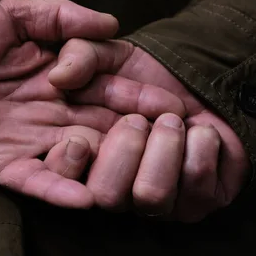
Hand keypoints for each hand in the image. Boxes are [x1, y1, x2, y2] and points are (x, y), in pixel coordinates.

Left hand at [0, 0, 184, 208]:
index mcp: (61, 81)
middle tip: (168, 146)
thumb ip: (62, 17)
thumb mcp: (15, 16)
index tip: (175, 106)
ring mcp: (30, 141)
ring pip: (77, 159)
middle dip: (134, 137)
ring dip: (102, 165)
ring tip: (124, 166)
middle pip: (102, 129)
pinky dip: (60, 191)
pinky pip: (36, 182)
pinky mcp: (3, 165)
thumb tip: (113, 24)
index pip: (110, 92)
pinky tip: (86, 200)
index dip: (140, 99)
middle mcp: (53, 114)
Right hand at [49, 39, 249, 221]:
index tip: (78, 144)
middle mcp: (114, 186)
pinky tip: (201, 132)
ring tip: (173, 120)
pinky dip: (202, 148)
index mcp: (80, 157)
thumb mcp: (108, 53)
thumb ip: (80, 55)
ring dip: (166, 150)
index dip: (60, 183)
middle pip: (105, 196)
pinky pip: (198, 190)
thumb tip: (60, 76)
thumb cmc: (143, 71)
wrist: (199, 78)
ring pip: (152, 198)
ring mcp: (154, 200)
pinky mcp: (196, 202)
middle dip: (126, 150)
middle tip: (138, 120)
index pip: (54, 186)